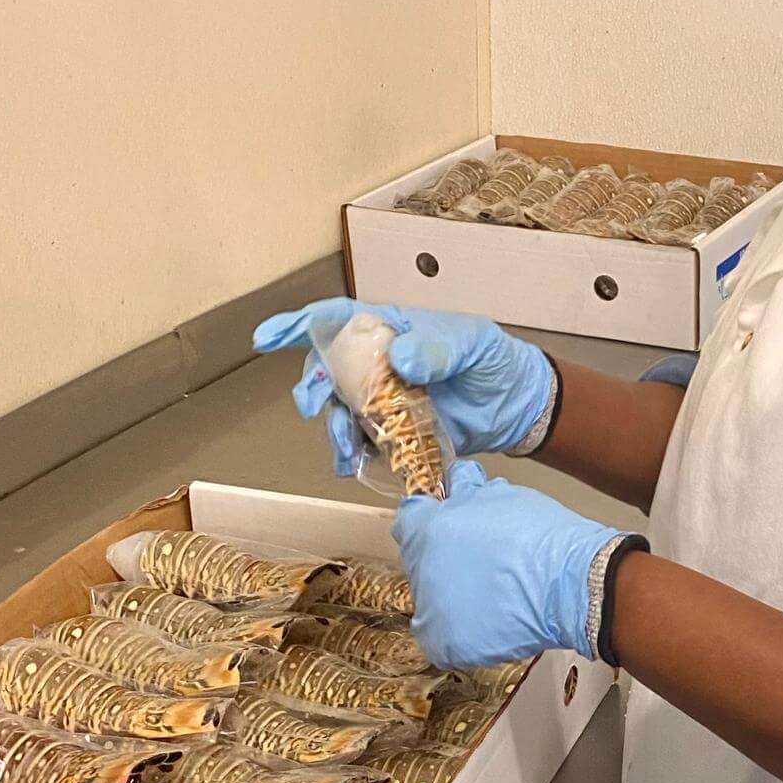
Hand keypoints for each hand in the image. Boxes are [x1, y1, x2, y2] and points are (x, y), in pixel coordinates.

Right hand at [252, 298, 553, 475]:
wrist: (516, 405)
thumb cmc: (494, 361)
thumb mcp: (472, 343)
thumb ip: (438, 348)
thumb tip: (400, 358)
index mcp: (391, 330)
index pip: (337, 319)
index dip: (297, 325)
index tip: (266, 338)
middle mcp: (378, 363)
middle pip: (327, 369)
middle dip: (312, 386)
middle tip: (317, 404)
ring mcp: (384, 399)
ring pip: (339, 410)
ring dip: (332, 428)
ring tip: (343, 445)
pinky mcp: (394, 432)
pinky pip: (360, 442)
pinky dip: (351, 454)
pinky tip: (355, 463)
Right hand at [391, 461, 627, 666]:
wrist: (567, 587)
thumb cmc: (498, 611)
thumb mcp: (446, 642)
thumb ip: (430, 625)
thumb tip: (434, 619)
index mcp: (427, 532)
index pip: (408, 517)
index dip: (414, 536)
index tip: (428, 557)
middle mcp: (462, 503)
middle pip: (448, 497)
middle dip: (453, 521)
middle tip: (466, 558)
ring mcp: (504, 497)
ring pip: (486, 496)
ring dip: (488, 518)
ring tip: (502, 554)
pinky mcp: (539, 502)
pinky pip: (521, 509)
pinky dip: (522, 528)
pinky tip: (531, 557)